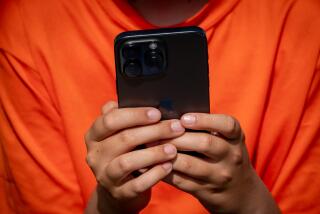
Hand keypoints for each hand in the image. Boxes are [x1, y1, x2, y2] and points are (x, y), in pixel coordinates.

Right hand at [84, 101, 184, 212]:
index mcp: (94, 135)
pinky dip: (155, 174)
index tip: (157, 113)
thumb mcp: (119, 135)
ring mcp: (105, 175)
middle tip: (176, 127)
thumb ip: (125, 117)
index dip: (134, 115)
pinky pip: (137, 184)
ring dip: (154, 153)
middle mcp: (95, 155)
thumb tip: (146, 98)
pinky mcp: (118, 193)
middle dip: (153, 131)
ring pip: (127, 162)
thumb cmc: (124, 153)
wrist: (118, 190)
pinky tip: (168, 166)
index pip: (110, 120)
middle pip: (124, 139)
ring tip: (173, 148)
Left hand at [163, 113, 279, 213]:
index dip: (204, 120)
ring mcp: (219, 176)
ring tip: (151, 146)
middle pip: (204, 143)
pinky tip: (154, 164)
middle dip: (177, 136)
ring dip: (167, 154)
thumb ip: (208, 129)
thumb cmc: (226, 157)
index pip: (227, 125)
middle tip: (157, 131)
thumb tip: (173, 119)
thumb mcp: (227, 141)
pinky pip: (182, 180)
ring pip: (189, 164)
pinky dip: (165, 171)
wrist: (241, 192)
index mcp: (236, 138)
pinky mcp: (206, 191)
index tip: (184, 118)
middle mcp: (231, 156)